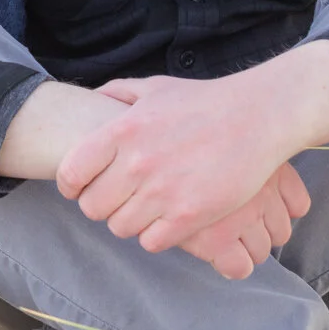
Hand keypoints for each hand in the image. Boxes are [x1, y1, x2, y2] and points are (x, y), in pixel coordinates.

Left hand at [55, 74, 309, 270]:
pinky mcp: (189, 215)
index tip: (81, 187)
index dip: (72, 185)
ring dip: (129, 221)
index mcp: (122, 130)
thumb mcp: (155, 87)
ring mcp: (162, 191)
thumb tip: (92, 97)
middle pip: (93, 207)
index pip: (71, 172)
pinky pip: (151, 242)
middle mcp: (137, 163)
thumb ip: (118, 92)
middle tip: (118, 198)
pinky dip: (155, 235)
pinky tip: (166, 219)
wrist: (257, 117)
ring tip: (145, 208)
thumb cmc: (205, 102)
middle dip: (102, 205)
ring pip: (120, 227)